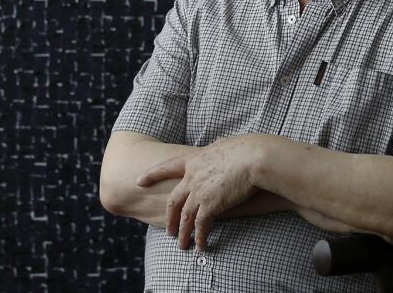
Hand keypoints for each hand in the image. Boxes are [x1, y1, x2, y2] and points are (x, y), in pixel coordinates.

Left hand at [136, 134, 264, 251]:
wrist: (253, 158)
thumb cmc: (246, 149)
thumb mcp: (224, 145)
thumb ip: (216, 151)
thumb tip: (218, 149)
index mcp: (194, 160)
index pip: (166, 167)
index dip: (151, 175)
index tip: (139, 181)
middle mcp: (192, 177)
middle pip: (174, 201)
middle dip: (169, 218)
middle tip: (168, 231)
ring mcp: (199, 192)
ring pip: (184, 218)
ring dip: (183, 234)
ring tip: (182, 246)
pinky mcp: (210, 205)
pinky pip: (200, 226)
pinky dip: (200, 237)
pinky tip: (201, 246)